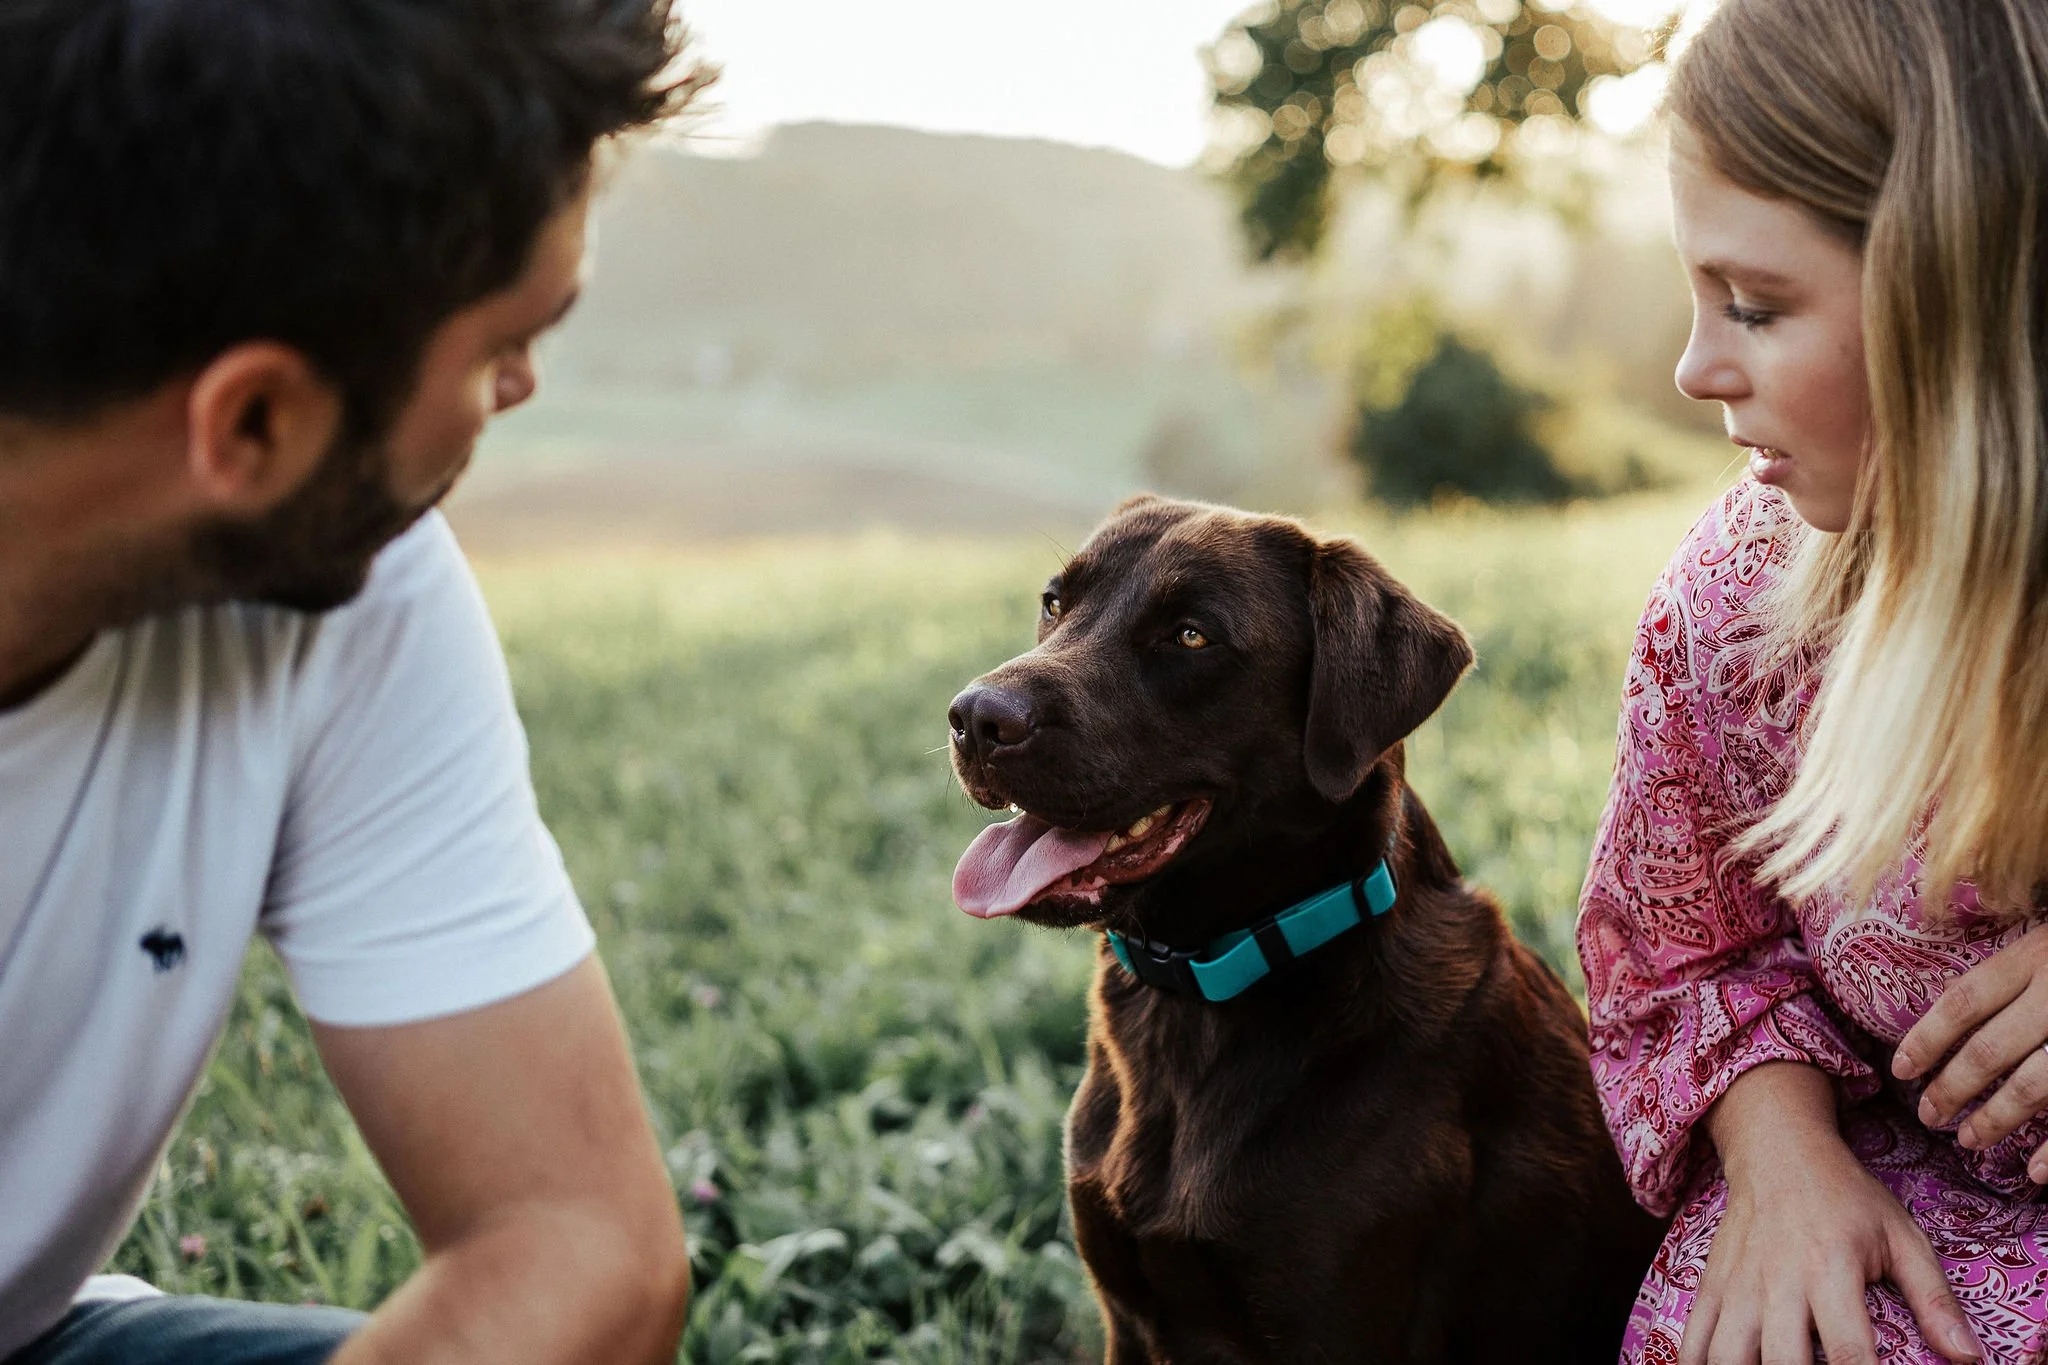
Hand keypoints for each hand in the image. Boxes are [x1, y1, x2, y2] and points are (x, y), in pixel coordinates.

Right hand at [1684, 1063, 1981, 1364]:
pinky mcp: (1713, 1283)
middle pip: (1782, 1361)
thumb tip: (1968, 1357)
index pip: (1847, 1350)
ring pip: (1728, 1354)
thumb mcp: (1901, 1237)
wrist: (1778, 1150)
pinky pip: (1693, 1336)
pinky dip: (1696, 1362)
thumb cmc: (1846, 1196)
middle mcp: (1780, 1280)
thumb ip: (1934, 1299)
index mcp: (1831, 1268)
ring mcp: (1740, 1283)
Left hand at [1894, 921, 2047, 1177]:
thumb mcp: (2047, 944)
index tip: (1900, 1070)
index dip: (1927, 1038)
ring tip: (1969, 1140)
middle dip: (1953, 1088)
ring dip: (1997, 1119)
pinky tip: (2036, 1171)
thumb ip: (2011, 976)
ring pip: (2037, 1085)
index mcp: (2035, 956)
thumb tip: (1950, 1015)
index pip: (1964, 1002)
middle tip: (1928, 1116)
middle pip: (1992, 1049)